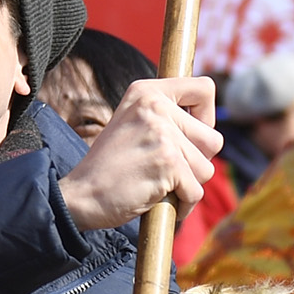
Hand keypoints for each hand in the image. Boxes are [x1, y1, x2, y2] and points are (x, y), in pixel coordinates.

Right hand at [58, 78, 221, 232]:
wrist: (81, 195)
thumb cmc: (109, 167)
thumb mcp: (132, 123)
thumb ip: (165, 116)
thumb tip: (208, 123)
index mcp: (146, 92)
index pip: (204, 88)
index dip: (206, 117)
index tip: (189, 135)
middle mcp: (156, 107)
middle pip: (213, 139)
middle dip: (196, 162)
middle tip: (164, 169)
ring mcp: (163, 134)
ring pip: (206, 168)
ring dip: (188, 184)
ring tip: (157, 184)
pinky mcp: (168, 163)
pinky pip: (196, 192)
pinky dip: (182, 205)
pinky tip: (159, 201)